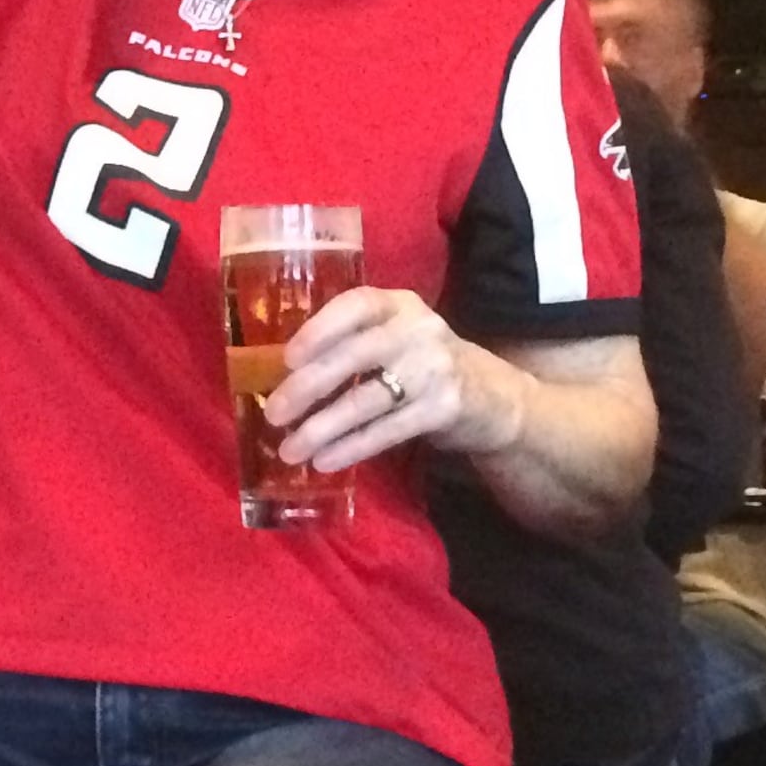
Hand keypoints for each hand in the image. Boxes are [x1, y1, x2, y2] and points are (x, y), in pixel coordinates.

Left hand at [262, 285, 498, 471]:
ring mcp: (435, 368)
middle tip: (275, 414)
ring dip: (322, 428)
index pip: (357, 304)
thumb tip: (280, 375)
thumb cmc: (421, 365)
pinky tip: (325, 460)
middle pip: (354, 356)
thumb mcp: (394, 339)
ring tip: (290, 450)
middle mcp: (419, 329)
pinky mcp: (445, 408)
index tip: (287, 358)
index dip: (319, 329)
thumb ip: (351, 344)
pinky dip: (351, 447)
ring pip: (365, 401)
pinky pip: (386, 430)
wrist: (491, 397)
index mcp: (398, 305)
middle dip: (307, 387)